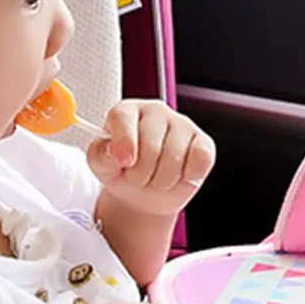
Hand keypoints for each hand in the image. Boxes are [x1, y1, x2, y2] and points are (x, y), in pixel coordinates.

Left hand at [87, 100, 215, 218]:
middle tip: (137, 179)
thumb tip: (115, 152)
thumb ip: (100, 155)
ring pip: (174, 156)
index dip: (123, 142)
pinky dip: (187, 176)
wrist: (145, 193)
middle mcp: (156, 112)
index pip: (123, 117)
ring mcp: (183, 125)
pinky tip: (179, 175)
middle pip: (151, 144)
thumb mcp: (101, 165)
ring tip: (155, 180)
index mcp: (127, 111)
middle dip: (142, 173)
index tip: (123, 162)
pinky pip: (200, 160)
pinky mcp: (203, 142)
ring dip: (162, 180)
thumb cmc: (122, 172)